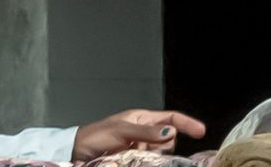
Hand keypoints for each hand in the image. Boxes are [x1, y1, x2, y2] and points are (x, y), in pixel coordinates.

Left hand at [72, 109, 205, 160]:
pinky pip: (154, 162)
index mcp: (142, 119)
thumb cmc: (96, 136)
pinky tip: (138, 161)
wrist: (79, 152)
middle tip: (142, 146)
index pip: (170, 118)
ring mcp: (142, 147)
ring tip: (134, 154)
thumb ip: (145, 132)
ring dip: (155, 156)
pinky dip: (151, 162)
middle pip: (170, 139)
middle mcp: (145, 132)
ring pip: (163, 153)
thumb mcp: (120, 131)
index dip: (187, 123)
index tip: (201, 131)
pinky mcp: (138, 159)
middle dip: (164, 145)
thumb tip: (171, 132)